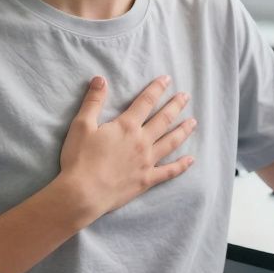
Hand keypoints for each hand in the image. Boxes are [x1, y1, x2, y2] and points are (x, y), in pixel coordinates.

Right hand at [57, 75, 197, 220]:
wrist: (83, 193)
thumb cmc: (80, 159)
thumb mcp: (81, 125)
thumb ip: (93, 101)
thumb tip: (100, 79)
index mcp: (127, 126)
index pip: (146, 102)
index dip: (157, 89)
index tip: (167, 79)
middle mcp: (142, 141)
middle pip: (163, 120)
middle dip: (175, 106)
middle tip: (186, 96)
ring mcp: (147, 161)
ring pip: (171, 142)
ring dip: (183, 130)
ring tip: (193, 122)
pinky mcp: (147, 180)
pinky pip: (169, 171)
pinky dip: (182, 166)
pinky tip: (191, 160)